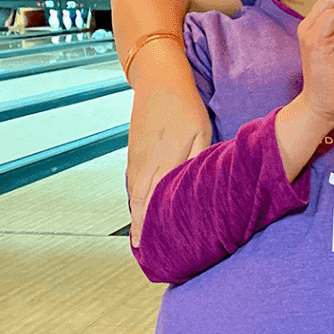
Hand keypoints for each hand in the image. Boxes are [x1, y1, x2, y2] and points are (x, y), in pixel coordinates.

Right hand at [127, 64, 211, 247]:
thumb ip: (196, 162)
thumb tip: (194, 187)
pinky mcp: (134, 151)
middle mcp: (145, 164)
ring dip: (137, 215)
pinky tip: (140, 207)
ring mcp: (136, 157)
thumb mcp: (200, 133)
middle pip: (141, 203)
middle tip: (143, 251)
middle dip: (141, 228)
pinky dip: (135, 198)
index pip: (154, 203)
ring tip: (140, 237)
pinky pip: (133, 181)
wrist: (159, 81)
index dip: (150, 226)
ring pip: (135, 193)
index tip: (148, 247)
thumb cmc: (186, 107)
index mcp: (162, 162)